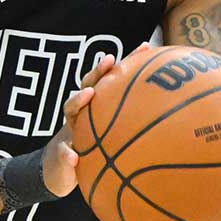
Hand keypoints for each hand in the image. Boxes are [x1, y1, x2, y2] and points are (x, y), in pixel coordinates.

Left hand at [43, 42, 151, 196]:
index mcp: (71, 122)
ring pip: (111, 83)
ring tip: (143, 49)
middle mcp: (84, 109)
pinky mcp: (113, 109)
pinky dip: (140, 81)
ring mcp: (99, 107)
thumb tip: (72, 157)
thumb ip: (64, 163)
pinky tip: (160, 70)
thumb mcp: (61, 170)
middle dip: (99, 72)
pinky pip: (127, 92)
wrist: (62, 167)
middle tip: (110, 60)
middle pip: (90, 84)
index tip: (89, 95)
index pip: (73, 106)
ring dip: (124, 66)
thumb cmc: (62, 168)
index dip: (79, 99)